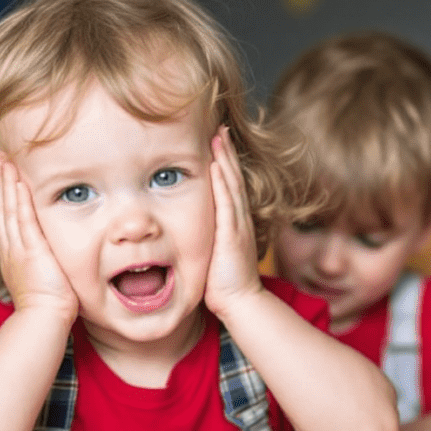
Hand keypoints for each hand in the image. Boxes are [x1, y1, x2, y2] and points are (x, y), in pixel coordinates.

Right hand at [0, 153, 78, 320]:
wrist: (44, 319)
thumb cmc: (49, 306)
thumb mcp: (43, 277)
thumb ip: (44, 261)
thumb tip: (51, 255)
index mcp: (13, 254)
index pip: (4, 217)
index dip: (0, 194)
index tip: (1, 174)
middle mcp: (11, 248)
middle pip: (0, 207)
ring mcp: (18, 248)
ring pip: (7, 208)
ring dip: (5, 182)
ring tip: (2, 159)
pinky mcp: (30, 250)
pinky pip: (22, 219)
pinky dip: (18, 199)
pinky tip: (17, 181)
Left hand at [203, 126, 262, 316]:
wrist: (241, 303)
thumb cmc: (224, 286)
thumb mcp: (213, 256)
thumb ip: (206, 241)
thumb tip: (190, 234)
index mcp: (234, 224)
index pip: (229, 186)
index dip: (224, 163)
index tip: (217, 142)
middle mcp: (238, 220)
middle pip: (233, 178)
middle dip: (226, 152)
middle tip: (220, 127)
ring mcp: (237, 226)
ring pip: (231, 185)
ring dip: (225, 159)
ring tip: (219, 136)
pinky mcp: (231, 234)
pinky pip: (227, 202)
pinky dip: (223, 181)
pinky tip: (217, 164)